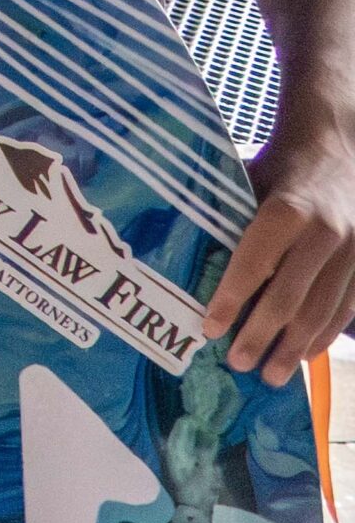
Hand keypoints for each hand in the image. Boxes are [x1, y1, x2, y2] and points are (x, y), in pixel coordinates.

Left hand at [203, 134, 354, 386]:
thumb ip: (228, 217)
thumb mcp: (249, 179)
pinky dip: (325, 335)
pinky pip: (348, 308)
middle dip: (262, 334)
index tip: (209, 328)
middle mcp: (327, 233)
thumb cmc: (281, 165)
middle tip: (238, 364)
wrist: (342, 147)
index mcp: (288, 209)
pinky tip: (304, 355)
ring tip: (270, 375)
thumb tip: (184, 255)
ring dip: (295, 347)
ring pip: (323, 310)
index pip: (255, 263)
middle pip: (291, 296)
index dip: (232, 299)